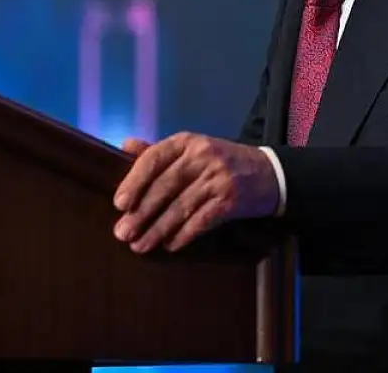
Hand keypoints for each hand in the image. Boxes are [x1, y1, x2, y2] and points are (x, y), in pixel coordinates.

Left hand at [112, 132, 279, 252]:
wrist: (267, 173)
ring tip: (140, 245)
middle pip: (165, 186)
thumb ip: (158, 150)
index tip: (119, 203)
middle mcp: (202, 156)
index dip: (134, 181)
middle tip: (122, 233)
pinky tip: (170, 245)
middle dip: (141, 213)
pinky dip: (183, 235)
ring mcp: (217, 179)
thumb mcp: (192, 149)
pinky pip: (200, 221)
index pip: (154, 158)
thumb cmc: (220, 162)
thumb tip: (125, 145)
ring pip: (180, 207)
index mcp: (187, 142)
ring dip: (157, 230)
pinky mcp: (230, 201)